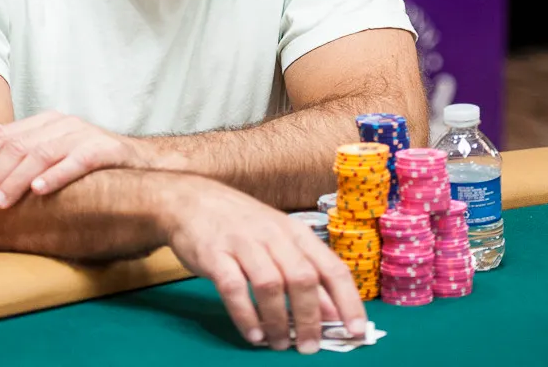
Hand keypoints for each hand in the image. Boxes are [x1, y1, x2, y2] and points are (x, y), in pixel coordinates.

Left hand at [0, 111, 149, 208]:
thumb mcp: (54, 142)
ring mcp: (83, 135)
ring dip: (16, 179)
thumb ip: (22, 137)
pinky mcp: (103, 150)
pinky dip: (55, 175)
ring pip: (41, 154)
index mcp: (47, 121)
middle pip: (19, 147)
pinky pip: (76, 162)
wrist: (139, 161)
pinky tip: (38, 190)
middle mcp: (63, 124)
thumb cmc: (90, 157)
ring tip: (0, 201)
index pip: (5, 136)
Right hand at [162, 180, 367, 354]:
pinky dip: (246, 316)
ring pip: (270, 285)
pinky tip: (253, 334)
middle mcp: (273, 235)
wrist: (190, 199)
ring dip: (278, 321)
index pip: (332, 267)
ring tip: (280, 344)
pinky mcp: (214, 253)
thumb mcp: (278, 239)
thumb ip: (304, 271)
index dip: (348, 301)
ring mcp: (243, 242)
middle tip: (310, 347)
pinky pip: (234, 288)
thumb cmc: (240, 224)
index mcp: (295, 232)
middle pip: (302, 278)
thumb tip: (331, 311)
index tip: (356, 331)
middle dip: (311, 318)